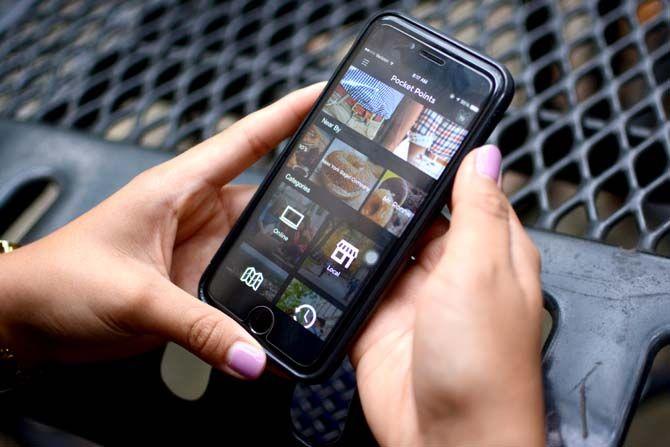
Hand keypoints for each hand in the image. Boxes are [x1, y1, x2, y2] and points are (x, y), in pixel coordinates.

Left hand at [0, 83, 322, 379]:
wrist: (28, 322)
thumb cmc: (61, 281)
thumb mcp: (135, 296)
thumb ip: (198, 328)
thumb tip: (252, 356)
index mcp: (178, 187)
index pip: (245, 141)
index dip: (289, 116)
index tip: (328, 99)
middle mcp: (197, 213)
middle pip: (267, 196)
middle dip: (310, 195)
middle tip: (357, 199)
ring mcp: (201, 249)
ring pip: (261, 244)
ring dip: (290, 253)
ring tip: (333, 261)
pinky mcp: (198, 283)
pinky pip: (246, 283)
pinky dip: (268, 294)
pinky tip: (290, 307)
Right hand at [352, 145, 544, 445]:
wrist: (445, 440)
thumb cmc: (484, 364)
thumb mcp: (483, 271)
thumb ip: (477, 211)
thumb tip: (486, 154)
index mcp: (490, 253)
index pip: (469, 191)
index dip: (445, 163)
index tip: (414, 132)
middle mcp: (453, 272)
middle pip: (419, 217)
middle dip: (393, 194)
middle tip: (360, 158)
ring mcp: (413, 296)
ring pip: (383, 247)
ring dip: (364, 230)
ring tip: (335, 194)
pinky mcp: (378, 321)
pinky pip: (355, 284)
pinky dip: (340, 269)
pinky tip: (323, 248)